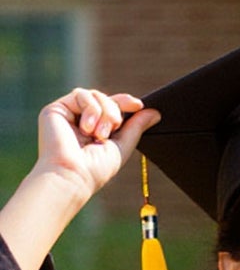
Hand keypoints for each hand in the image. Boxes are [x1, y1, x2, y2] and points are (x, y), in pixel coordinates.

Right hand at [32, 89, 154, 204]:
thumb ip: (136, 127)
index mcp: (95, 129)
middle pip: (105, 98)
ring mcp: (68, 114)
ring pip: (95, 95)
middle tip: (113, 129)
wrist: (73, 175)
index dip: (125, 102)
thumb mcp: (122, 146)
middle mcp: (81, 120)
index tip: (138, 105)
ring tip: (99, 134)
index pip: (111, 107)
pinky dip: (90, 109)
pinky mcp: (55, 109)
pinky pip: (81, 94)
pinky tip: (87, 128)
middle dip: (115, 111)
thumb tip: (155, 112)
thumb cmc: (96, 168)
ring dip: (104, 112)